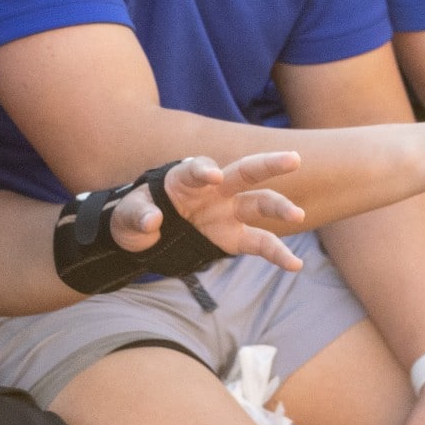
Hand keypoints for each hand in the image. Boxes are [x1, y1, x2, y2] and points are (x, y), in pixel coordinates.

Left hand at [111, 152, 304, 272]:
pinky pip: (259, 242)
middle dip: (269, 164)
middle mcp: (213, 190)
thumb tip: (152, 221)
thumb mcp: (126, 216)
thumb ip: (137, 215)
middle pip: (245, 171)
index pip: (197, 169)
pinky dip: (277, 254)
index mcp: (184, 178)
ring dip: (279, 207)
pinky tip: (295, 266)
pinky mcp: (233, 237)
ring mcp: (227, 212)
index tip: (213, 176)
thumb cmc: (135, 216)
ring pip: (259, 203)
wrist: (143, 236)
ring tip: (299, 216)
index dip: (204, 170)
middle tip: (293, 159)